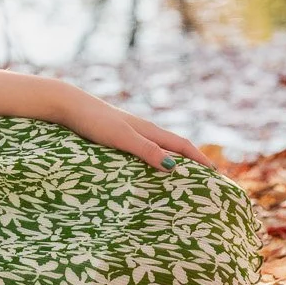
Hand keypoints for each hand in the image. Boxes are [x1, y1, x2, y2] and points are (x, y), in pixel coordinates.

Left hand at [53, 88, 219, 172]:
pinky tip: (146, 167)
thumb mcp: (121, 138)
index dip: (200, 160)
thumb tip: (174, 166)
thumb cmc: (94, 121)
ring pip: (159, 147)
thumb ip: (146, 150)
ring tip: (181, 177)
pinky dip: (153, 159)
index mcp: (149, 130)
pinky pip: (143, 149)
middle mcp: (143, 129)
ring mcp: (130, 131)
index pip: (182, 146)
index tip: (218, 175)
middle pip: (174, 146)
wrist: (67, 104)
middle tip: (206, 180)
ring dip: (173, 160)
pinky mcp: (116, 134)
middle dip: (191, 161)